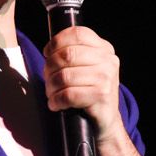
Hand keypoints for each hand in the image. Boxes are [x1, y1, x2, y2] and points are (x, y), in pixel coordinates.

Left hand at [42, 26, 121, 140]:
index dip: (57, 42)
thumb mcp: (88, 67)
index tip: (47, 53)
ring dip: (51, 87)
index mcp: (104, 49)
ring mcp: (106, 78)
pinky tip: (56, 104)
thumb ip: (75, 53)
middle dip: (50, 67)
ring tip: (52, 94)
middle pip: (67, 54)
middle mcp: (108, 60)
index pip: (77, 34)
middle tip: (48, 79)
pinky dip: (57, 100)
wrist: (106, 121)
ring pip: (65, 76)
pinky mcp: (102, 95)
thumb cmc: (90, 93)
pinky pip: (69, 94)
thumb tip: (49, 50)